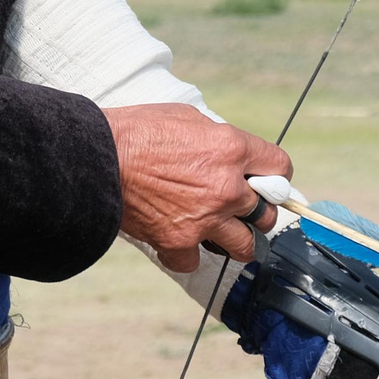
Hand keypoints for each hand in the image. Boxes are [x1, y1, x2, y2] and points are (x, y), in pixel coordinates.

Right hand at [105, 103, 290, 273]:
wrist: (97, 157)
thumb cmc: (136, 131)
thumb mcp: (186, 118)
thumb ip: (218, 139)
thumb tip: (231, 153)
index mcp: (232, 149)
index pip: (280, 167)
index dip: (275, 176)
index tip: (266, 182)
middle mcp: (227, 187)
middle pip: (266, 214)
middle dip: (254, 211)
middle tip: (236, 208)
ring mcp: (205, 219)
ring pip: (244, 245)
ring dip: (233, 239)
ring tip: (218, 231)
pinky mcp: (179, 242)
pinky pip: (197, 261)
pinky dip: (187, 253)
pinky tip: (177, 239)